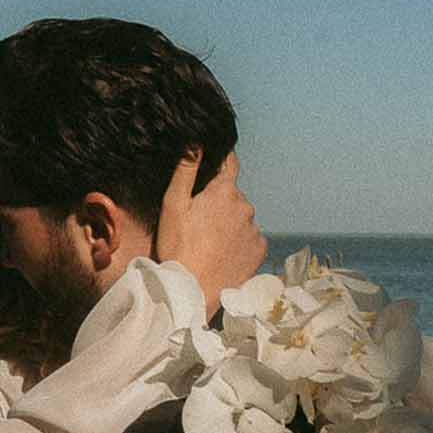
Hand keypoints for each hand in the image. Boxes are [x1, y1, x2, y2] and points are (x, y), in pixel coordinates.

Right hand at [154, 152, 264, 313]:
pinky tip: (222, 253)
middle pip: (232, 195)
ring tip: (209, 242)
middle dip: (219, 201)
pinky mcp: (260, 250)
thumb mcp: (173, 205)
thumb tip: (196, 141)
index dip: (222, 161)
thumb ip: (186, 169)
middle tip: (199, 221)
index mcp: (224, 191)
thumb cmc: (178, 247)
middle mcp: (245, 206)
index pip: (229, 163)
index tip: (217, 163)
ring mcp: (254, 229)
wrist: (192, 291)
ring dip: (230, 223)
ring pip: (241, 218)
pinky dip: (239, 242)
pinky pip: (250, 238)